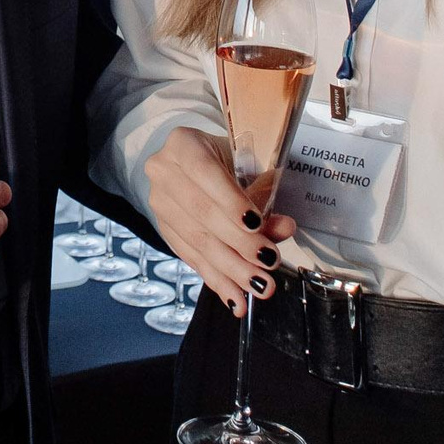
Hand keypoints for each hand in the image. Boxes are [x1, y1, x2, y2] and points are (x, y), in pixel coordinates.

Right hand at [143, 127, 292, 316]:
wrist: (195, 165)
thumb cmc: (227, 159)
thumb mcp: (248, 166)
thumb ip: (265, 194)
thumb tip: (284, 228)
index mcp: (183, 144)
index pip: (204, 172)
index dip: (229, 200)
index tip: (256, 224)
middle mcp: (163, 171)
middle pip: (202, 213)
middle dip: (239, 243)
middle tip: (269, 263)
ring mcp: (159, 203)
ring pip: (197, 241)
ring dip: (232, 269)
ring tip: (260, 287)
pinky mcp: (164, 230)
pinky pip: (192, 259)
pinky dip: (217, 281)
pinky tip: (236, 299)